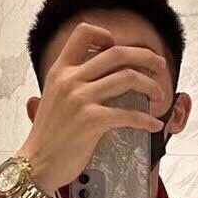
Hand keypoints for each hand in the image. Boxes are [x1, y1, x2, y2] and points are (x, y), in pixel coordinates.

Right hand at [20, 21, 166, 193]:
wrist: (37, 164)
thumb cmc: (48, 136)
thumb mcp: (53, 98)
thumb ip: (72, 83)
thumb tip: (101, 75)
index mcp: (60, 71)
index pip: (83, 33)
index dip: (105, 35)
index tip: (120, 48)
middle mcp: (70, 79)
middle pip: (117, 53)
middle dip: (145, 56)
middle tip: (159, 65)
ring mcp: (81, 99)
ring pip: (128, 78)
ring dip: (151, 86)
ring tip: (159, 96)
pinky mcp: (92, 121)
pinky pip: (129, 113)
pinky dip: (146, 120)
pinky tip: (153, 125)